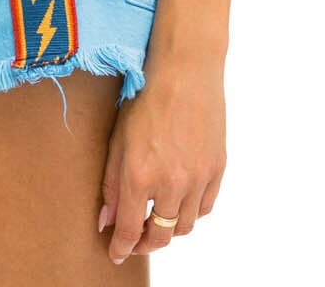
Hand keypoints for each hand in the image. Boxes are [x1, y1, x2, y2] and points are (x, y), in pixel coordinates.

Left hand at [97, 60, 226, 264]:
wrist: (186, 70)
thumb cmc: (146, 97)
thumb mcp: (118, 138)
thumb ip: (111, 184)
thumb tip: (107, 221)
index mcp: (140, 174)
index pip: (130, 230)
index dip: (122, 247)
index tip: (117, 254)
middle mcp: (171, 182)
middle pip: (161, 236)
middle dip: (146, 244)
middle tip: (137, 240)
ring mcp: (198, 177)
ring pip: (185, 226)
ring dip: (169, 229)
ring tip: (158, 219)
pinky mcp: (217, 168)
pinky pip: (205, 207)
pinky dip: (191, 212)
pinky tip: (180, 201)